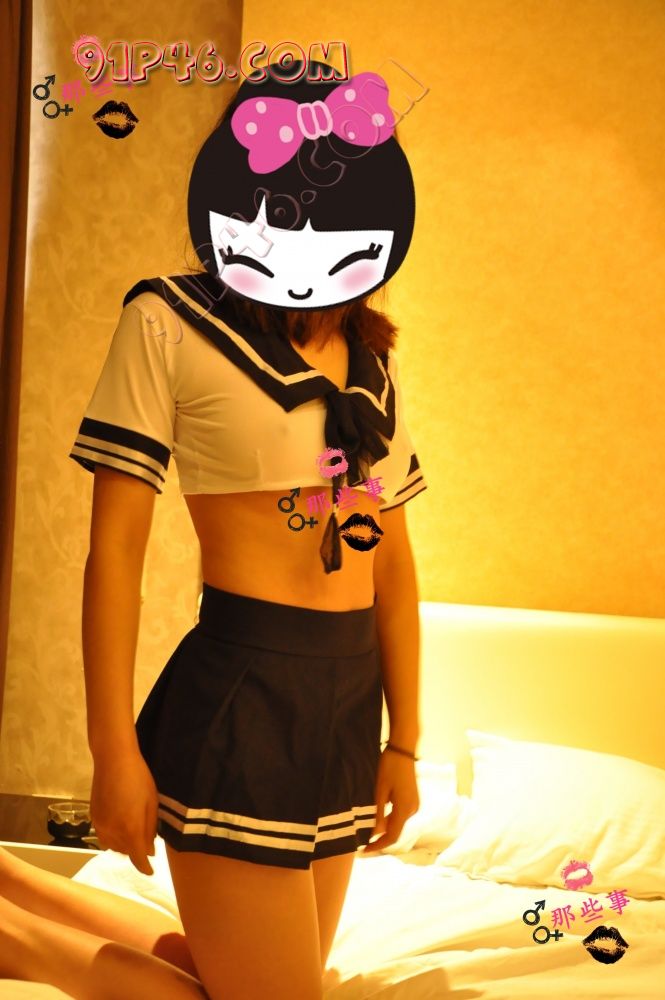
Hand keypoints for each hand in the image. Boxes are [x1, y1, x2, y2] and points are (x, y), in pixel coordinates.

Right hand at [90, 748, 157, 875]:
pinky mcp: (93, 818)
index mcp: (129, 829)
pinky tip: (121, 826)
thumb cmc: (139, 778)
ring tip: (135, 834)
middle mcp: (112, 832)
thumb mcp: (151, 803)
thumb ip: (150, 829)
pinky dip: (114, 838)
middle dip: (137, 852)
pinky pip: (103, 837)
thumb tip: (150, 851)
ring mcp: (99, 825)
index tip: (151, 872)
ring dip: (124, 846)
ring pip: (112, 847)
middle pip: (125, 853)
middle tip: (148, 842)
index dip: (145, 868)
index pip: (138, 858)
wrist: (113, 759)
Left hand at [360, 748, 418, 854]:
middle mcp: (412, 810)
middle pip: (395, 831)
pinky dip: (389, 818)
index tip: (364, 850)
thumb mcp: (380, 790)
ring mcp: (414, 804)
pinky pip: (400, 814)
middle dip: (379, 837)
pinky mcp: (412, 799)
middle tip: (362, 840)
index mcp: (405, 809)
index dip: (378, 846)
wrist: (403, 749)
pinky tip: (377, 814)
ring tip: (366, 827)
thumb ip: (378, 813)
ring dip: (384, 827)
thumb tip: (374, 834)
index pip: (392, 836)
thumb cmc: (389, 766)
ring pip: (397, 822)